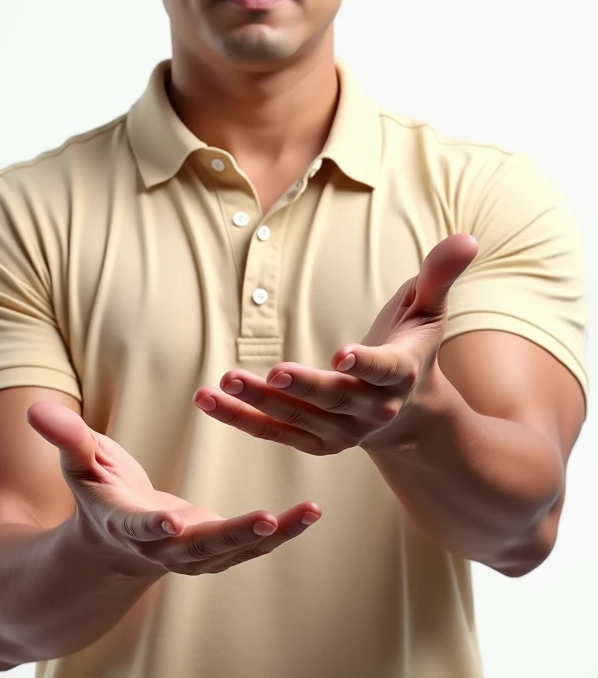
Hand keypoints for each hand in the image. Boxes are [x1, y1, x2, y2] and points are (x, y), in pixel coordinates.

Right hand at [26, 402, 321, 576]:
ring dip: (273, 536)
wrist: (112, 547)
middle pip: (199, 547)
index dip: (152, 524)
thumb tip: (34, 408)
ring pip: (235, 550)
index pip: (138, 526)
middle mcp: (163, 547)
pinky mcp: (216, 550)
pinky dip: (281, 532)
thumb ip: (65, 436)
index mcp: (125, 523)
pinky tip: (311, 512)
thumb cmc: (96, 495)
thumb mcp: (80, 462)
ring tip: (309, 512)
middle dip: (233, 535)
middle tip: (266, 519)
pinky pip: (251, 545)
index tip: (170, 520)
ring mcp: (192, 554)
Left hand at [193, 233, 477, 454]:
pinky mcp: (314, 441)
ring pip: (296, 419)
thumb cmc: (414, 348)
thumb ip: (440, 275)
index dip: (365, 362)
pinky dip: (241, 418)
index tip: (344, 354)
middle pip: (334, 399)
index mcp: (400, 374)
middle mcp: (370, 410)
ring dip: (257, 403)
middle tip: (271, 372)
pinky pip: (273, 432)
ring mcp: (341, 431)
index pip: (384, 369)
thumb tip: (468, 237)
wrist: (410, 415)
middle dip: (302, 387)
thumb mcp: (430, 311)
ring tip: (221, 382)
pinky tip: (208, 398)